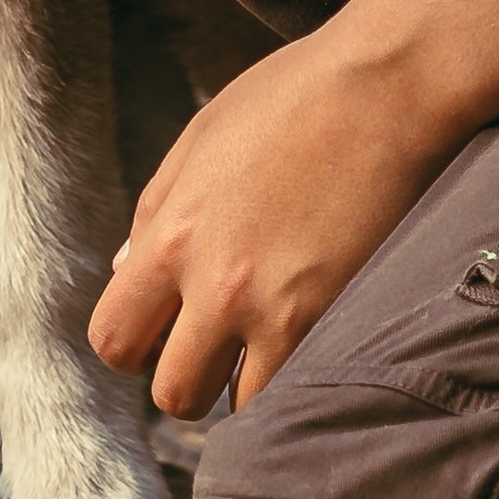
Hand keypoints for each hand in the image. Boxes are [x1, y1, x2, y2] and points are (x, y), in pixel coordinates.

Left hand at [88, 14, 461, 416]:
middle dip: (189, 378)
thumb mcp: (201, 141)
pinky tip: (311, 349)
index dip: (134, 346)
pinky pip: (300, 393)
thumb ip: (156, 213)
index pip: (114, 339)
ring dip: (247, 390)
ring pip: (238, 411)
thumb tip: (125, 272)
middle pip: (172, 393)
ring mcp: (278, 311)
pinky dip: (299, 386)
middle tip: (218, 348)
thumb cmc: (291, 98)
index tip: (161, 333)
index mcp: (171, 235)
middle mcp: (215, 285)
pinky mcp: (337, 320)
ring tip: (269, 348)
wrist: (384, 87)